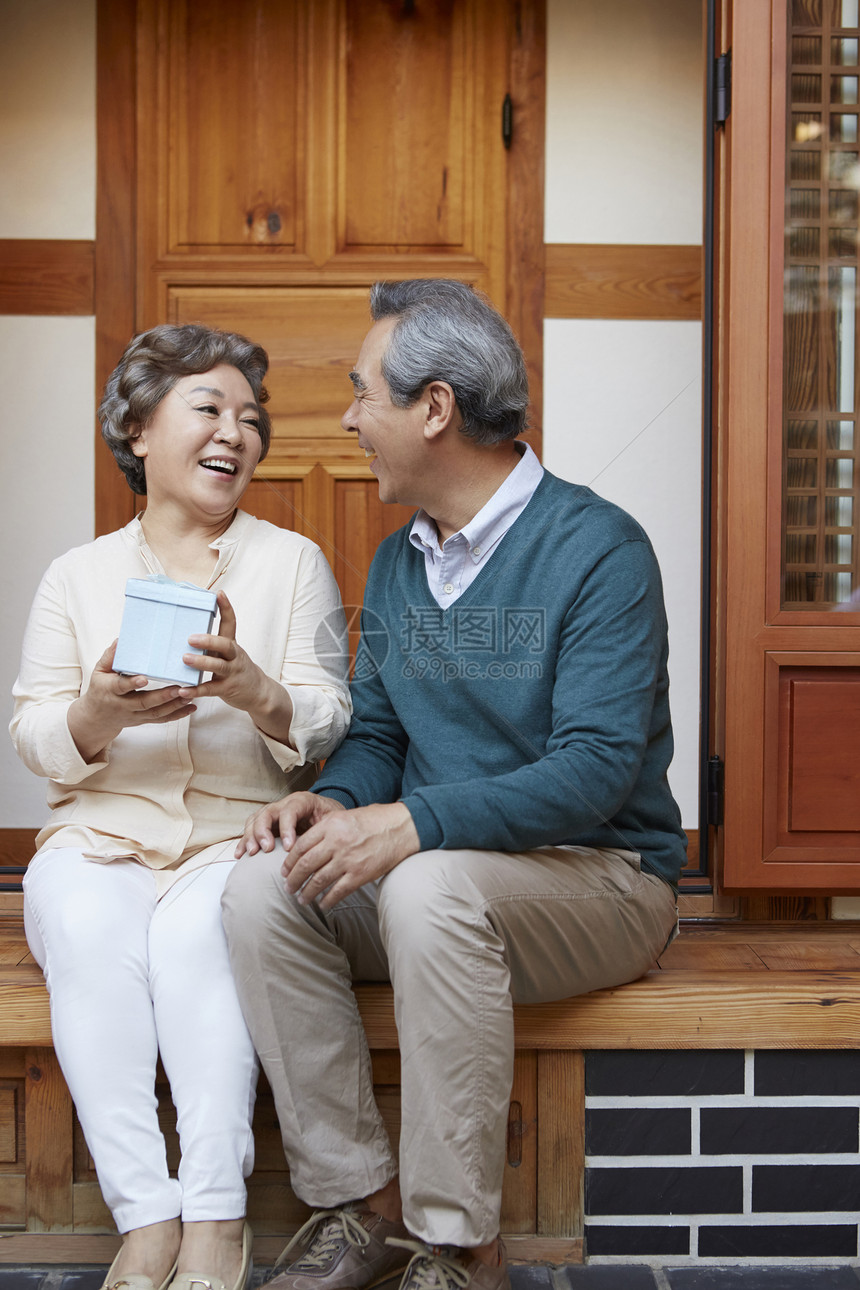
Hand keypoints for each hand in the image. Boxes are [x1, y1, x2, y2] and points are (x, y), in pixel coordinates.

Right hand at [68, 640, 196, 761]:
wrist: (97, 718)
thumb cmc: (100, 688)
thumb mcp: (99, 671)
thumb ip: (110, 657)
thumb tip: (120, 640)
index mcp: (110, 690)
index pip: (121, 687)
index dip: (132, 683)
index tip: (145, 678)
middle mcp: (123, 705)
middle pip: (144, 703)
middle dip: (163, 697)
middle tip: (180, 689)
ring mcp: (134, 715)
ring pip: (155, 713)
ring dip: (174, 706)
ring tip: (190, 696)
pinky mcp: (143, 720)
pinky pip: (161, 720)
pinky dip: (177, 715)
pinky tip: (191, 707)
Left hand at [179, 592, 264, 711]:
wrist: (259, 693)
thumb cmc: (237, 670)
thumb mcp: (230, 654)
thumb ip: (213, 645)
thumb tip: (187, 631)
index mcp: (232, 646)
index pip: (231, 623)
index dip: (226, 608)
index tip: (219, 594)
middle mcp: (234, 657)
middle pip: (225, 645)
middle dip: (209, 640)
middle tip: (191, 638)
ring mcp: (232, 673)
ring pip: (219, 666)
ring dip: (202, 662)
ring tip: (185, 658)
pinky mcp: (228, 689)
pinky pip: (211, 689)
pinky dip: (196, 690)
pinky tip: (183, 690)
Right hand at [236, 791, 344, 856]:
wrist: (327, 814)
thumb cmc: (330, 818)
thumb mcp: (332, 820)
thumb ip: (323, 830)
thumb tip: (315, 848)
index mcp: (302, 801)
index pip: (289, 811)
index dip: (286, 828)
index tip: (288, 848)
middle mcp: (284, 804)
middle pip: (267, 813)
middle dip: (263, 831)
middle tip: (266, 849)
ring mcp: (273, 814)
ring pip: (255, 820)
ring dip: (251, 836)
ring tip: (252, 853)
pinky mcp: (267, 825)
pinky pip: (251, 830)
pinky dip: (244, 842)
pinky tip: (240, 854)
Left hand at [281, 801, 419, 910]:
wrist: (402, 827)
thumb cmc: (375, 820)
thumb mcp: (345, 816)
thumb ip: (326, 831)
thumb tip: (306, 849)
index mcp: (330, 825)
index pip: (300, 846)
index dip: (289, 862)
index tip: (284, 870)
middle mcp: (336, 843)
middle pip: (305, 865)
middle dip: (293, 879)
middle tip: (287, 887)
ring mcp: (348, 860)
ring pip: (318, 881)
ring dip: (307, 893)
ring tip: (301, 899)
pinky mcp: (360, 874)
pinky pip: (337, 892)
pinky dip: (327, 901)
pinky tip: (322, 905)